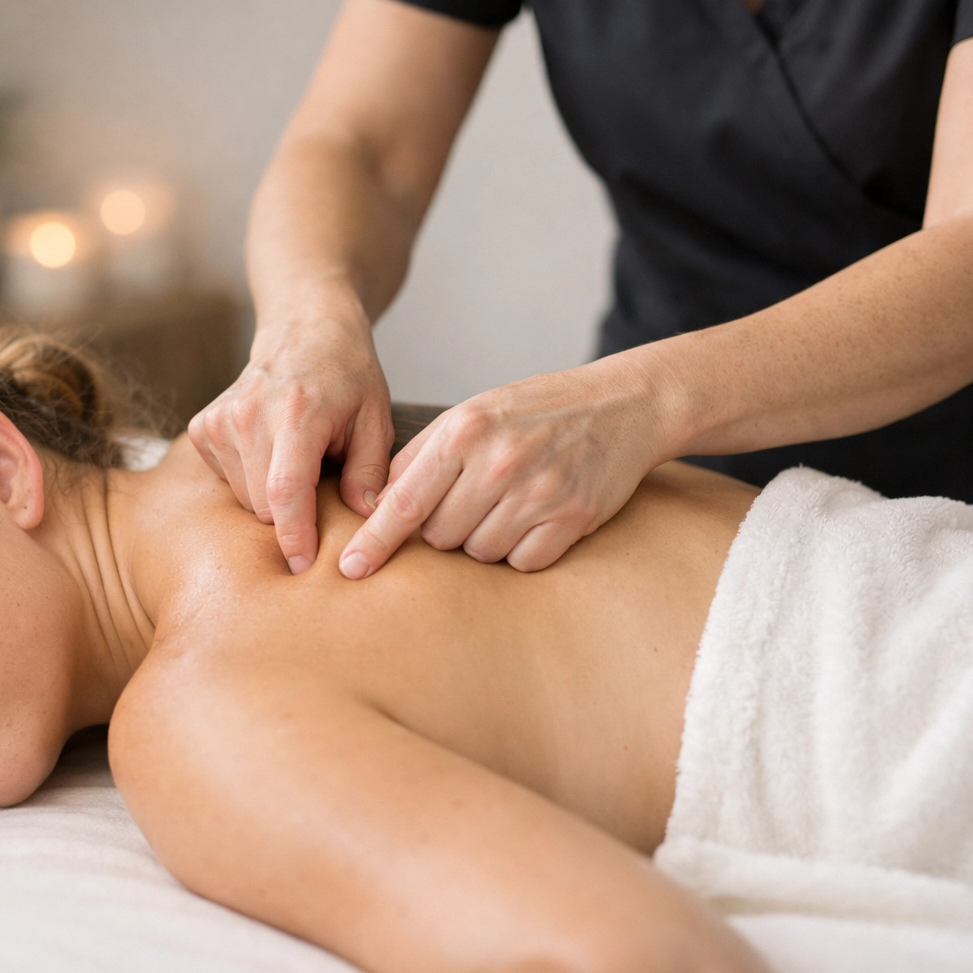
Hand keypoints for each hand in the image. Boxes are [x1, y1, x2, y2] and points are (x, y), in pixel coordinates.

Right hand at [189, 313, 393, 574]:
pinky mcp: (202, 429)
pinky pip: (228, 482)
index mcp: (297, 414)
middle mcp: (249, 415)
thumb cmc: (347, 377)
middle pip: (263, 504)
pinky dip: (252, 478)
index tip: (302, 566)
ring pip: (244, 498)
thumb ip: (371, 472)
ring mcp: (220, 421)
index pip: (284, 491)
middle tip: (321, 478)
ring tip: (296, 457)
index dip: (293, 534)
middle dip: (294, 511)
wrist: (303, 330)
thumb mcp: (375, 419)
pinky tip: (270, 450)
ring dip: (273, 494)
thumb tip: (368, 519)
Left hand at [337, 357, 670, 577]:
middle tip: (476, 497)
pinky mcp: (571, 519)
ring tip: (510, 501)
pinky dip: (523, 549)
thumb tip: (377, 507)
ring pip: (478, 553)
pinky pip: (522, 563)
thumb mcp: (473, 414)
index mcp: (464, 431)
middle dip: (446, 527)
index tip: (350, 568)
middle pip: (439, 536)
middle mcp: (498, 462)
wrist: (623, 405)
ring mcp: (537, 492)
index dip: (374, 540)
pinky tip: (537, 517)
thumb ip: (423, 457)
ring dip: (485, 538)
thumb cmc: (537, 411)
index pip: (404, 500)